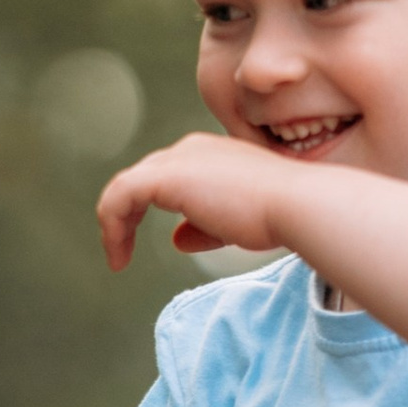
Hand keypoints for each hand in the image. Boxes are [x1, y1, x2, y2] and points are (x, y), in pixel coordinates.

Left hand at [97, 134, 293, 271]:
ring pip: (126, 187)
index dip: (154, 206)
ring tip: (116, 257)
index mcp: (211, 154)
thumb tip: (177, 240)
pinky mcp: (165, 177)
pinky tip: (118, 257)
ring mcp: (177, 160)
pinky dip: (112, 227)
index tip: (162, 242)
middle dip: (129, 214)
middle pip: (144, 178)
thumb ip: (204, 229)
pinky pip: (119, 197)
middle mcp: (191, 149)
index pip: (169, 176)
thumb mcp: (236, 224)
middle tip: (122, 249)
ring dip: (116, 223)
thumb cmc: (279, 214)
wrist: (295, 204)